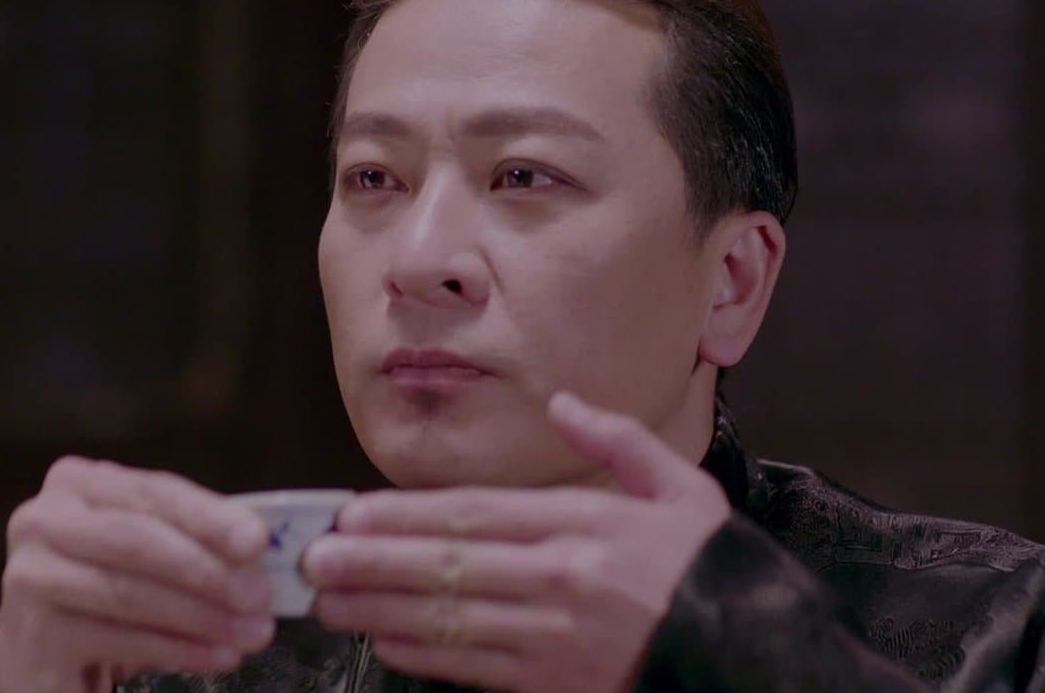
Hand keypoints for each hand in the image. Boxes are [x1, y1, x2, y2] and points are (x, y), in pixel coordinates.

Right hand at [0, 457, 276, 692]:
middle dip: (207, 569)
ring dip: (202, 616)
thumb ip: (195, 541)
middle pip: (136, 540)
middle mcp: (42, 521)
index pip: (153, 493)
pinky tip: (219, 656)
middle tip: (260, 596)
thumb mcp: (153, 554)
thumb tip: (257, 551)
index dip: (209, 517)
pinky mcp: (34, 635)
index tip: (258, 542)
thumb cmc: (108, 595)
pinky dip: (179, 650)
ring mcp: (30, 577)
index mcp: (77, 483)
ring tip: (253, 634)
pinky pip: (120, 639)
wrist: (45, 658)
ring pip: (129, 593)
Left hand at [302, 392, 730, 692]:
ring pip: (450, 618)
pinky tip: (385, 640)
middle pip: (449, 565)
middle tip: (315, 557)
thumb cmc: (709, 568)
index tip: (354, 512)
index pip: (475, 513)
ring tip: (329, 598)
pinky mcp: (556, 683)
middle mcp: (560, 577)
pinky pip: (478, 667)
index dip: (406, 515)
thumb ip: (617, 441)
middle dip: (374, 561)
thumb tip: (564, 404)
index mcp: (584, 523)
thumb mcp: (679, 487)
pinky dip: (427, 654)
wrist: (753, 652)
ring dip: (382, 608)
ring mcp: (555, 636)